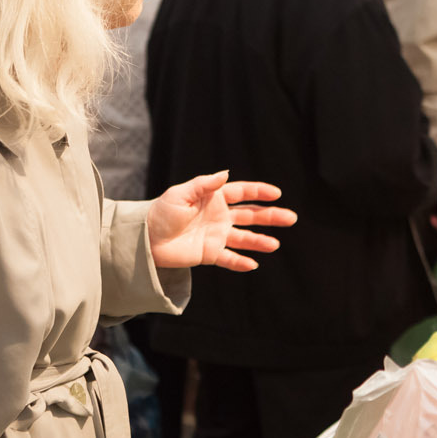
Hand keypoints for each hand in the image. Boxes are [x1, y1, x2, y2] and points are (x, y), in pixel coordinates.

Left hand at [147, 173, 297, 271]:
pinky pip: (230, 258)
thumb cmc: (161, 212)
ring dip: (260, 241)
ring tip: (274, 244)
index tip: (276, 194)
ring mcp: (217, 236)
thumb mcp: (180, 194)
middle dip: (271, 217)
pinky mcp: (210, 254)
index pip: (243, 193)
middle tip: (291, 218)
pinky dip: (241, 262)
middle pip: (251, 216)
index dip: (260, 192)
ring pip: (245, 238)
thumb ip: (204, 184)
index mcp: (214, 198)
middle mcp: (220, 217)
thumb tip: (226, 173)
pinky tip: (254, 264)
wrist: (145, 239)